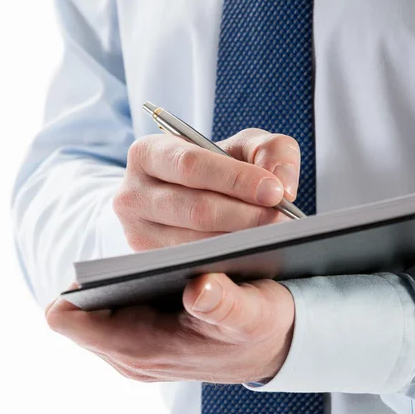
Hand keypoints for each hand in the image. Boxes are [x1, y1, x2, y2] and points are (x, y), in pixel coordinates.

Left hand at [46, 273, 294, 384]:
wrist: (273, 349)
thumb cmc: (262, 327)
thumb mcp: (253, 314)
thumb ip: (226, 305)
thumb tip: (199, 289)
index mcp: (143, 350)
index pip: (69, 320)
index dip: (79, 287)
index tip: (114, 264)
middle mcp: (129, 355)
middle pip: (78, 311)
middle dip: (100, 281)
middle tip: (141, 260)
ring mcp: (134, 350)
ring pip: (94, 311)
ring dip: (115, 285)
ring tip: (152, 265)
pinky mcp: (143, 340)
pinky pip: (113, 313)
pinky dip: (129, 292)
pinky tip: (161, 274)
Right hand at [113, 128, 300, 249]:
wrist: (187, 199)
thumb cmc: (216, 170)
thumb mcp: (242, 148)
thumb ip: (271, 151)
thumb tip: (281, 183)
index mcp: (148, 153)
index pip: (191, 165)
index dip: (235, 179)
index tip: (274, 192)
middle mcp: (132, 194)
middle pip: (194, 209)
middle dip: (244, 215)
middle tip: (281, 221)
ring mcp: (135, 233)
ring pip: (194, 243)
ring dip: (238, 243)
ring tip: (273, 239)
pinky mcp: (147, 262)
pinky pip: (190, 265)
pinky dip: (224, 261)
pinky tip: (250, 256)